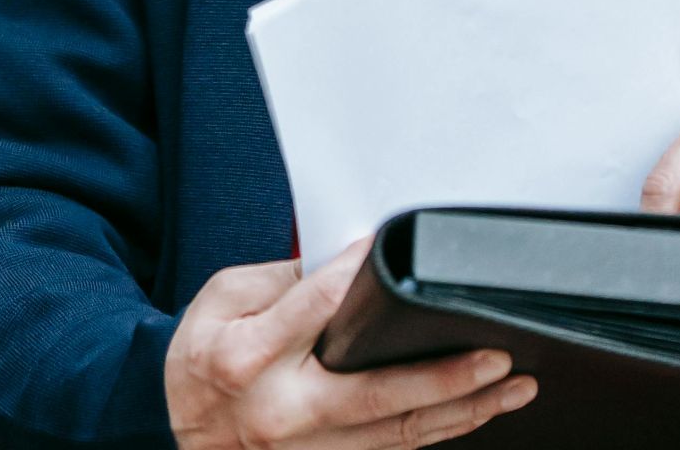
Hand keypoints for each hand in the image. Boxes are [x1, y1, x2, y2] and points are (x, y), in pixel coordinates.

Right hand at [165, 238, 536, 448]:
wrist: (167, 421)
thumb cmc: (200, 351)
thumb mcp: (224, 298)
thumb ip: (285, 280)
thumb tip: (349, 261)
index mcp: (247, 357)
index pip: (320, 310)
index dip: (360, 274)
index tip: (396, 249)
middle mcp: (280, 411)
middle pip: (377, 396)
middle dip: (446, 377)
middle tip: (498, 356)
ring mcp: (304, 448)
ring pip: (396, 435)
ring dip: (462, 411)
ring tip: (513, 387)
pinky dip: (437, 432)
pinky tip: (475, 413)